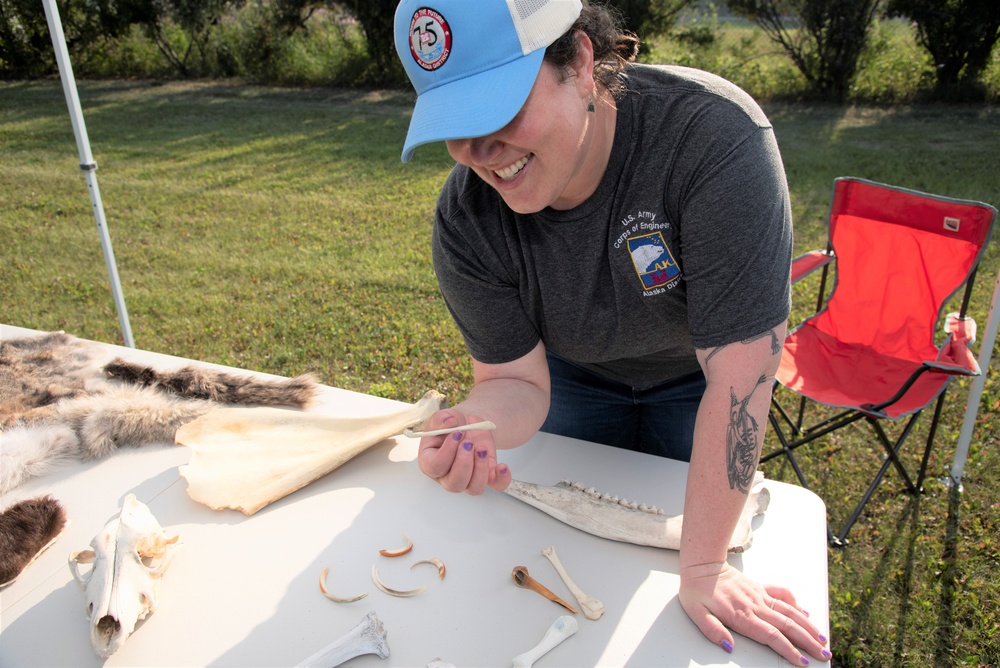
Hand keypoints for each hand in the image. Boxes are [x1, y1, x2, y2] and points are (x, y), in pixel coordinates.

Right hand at [416, 409, 511, 494]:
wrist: (468, 425)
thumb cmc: (451, 425)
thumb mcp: (443, 418)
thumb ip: (442, 419)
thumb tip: (449, 422)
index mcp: (430, 462)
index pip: (435, 466)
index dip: (446, 452)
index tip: (456, 435)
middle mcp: (447, 476)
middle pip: (454, 484)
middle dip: (464, 464)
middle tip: (469, 444)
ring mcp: (467, 479)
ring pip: (474, 488)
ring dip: (480, 469)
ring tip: (481, 449)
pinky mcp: (486, 476)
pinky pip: (496, 486)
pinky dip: (501, 479)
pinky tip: (501, 466)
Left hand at [679, 561, 830, 664]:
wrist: (701, 565)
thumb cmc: (697, 590)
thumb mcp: (696, 613)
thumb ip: (712, 631)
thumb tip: (728, 646)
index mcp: (742, 615)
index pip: (772, 636)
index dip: (789, 650)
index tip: (802, 661)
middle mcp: (755, 606)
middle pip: (788, 626)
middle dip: (808, 642)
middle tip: (823, 654)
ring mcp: (759, 596)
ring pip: (790, 611)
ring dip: (808, 626)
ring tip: (822, 638)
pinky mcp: (759, 587)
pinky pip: (782, 594)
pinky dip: (795, 603)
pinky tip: (804, 613)